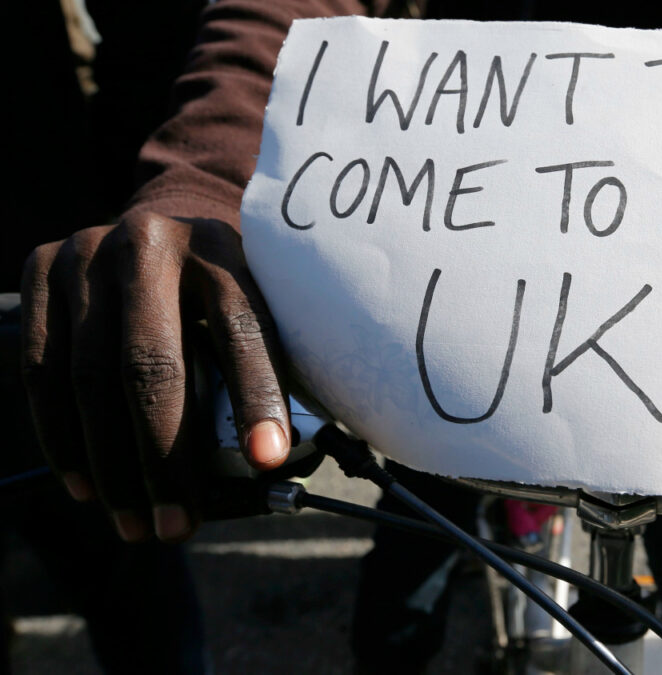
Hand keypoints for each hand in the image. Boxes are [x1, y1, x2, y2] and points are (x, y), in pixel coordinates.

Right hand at [20, 212, 290, 541]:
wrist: (154, 227)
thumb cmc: (218, 288)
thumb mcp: (256, 299)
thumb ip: (267, 360)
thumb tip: (276, 460)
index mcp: (223, 248)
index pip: (244, 328)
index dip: (257, 397)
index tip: (269, 461)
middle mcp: (152, 243)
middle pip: (154, 364)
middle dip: (166, 458)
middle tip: (180, 525)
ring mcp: (88, 253)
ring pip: (90, 377)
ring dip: (110, 465)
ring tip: (135, 523)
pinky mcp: (43, 271)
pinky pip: (42, 370)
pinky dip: (63, 438)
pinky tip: (86, 485)